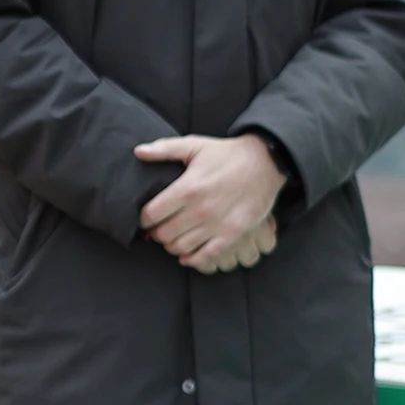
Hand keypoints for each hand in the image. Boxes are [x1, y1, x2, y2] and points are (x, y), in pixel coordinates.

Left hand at [134, 135, 285, 272]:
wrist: (266, 162)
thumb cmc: (227, 155)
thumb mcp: (195, 145)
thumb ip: (164, 149)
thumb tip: (138, 152)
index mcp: (188, 188)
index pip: (151, 214)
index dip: (144, 219)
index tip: (147, 218)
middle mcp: (201, 209)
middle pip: (164, 234)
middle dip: (157, 233)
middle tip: (159, 229)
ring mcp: (218, 223)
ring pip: (181, 247)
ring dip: (172, 246)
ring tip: (174, 238)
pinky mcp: (233, 233)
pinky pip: (206, 255)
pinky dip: (193, 259)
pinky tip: (188, 254)